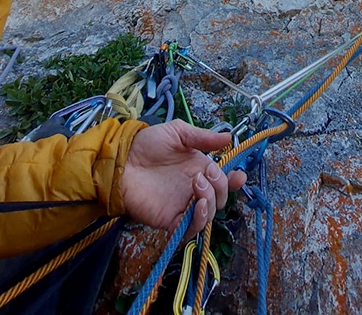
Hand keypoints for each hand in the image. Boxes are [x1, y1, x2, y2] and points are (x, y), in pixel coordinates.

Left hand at [120, 121, 245, 236]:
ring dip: (210, 202)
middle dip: (219, 187)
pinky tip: (196, 207)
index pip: (223, 180)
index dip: (233, 181)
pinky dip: (198, 222)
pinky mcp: (170, 220)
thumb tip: (229, 137)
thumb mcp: (177, 132)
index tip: (239, 176)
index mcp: (199, 168)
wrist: (122, 160)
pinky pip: (190, 229)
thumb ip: (203, 137)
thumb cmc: (147, 144)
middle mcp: (194, 189)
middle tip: (204, 174)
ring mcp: (182, 205)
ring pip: (208, 216)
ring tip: (197, 186)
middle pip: (219, 198)